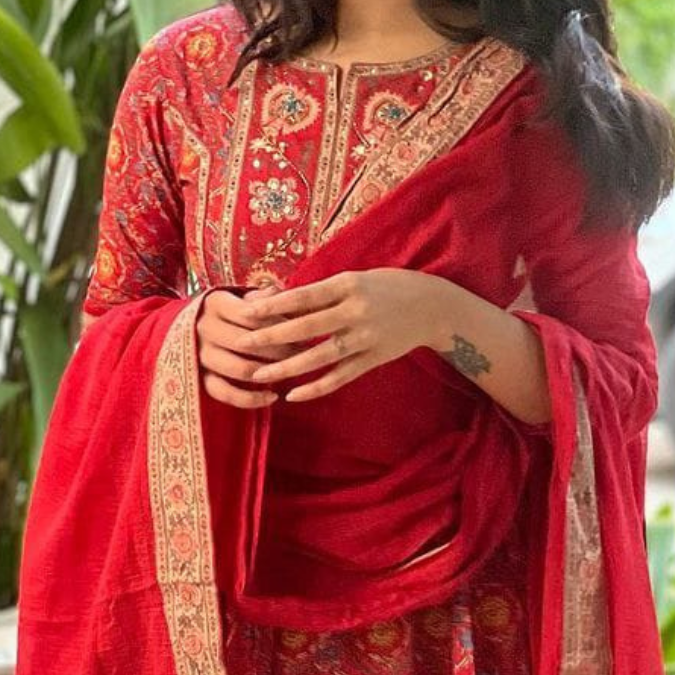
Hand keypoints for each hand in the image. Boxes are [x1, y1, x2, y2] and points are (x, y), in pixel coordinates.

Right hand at [195, 288, 289, 410]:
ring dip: (268, 373)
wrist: (209, 326)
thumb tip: (277, 293)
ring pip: (238, 369)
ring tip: (289, 371)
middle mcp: (202, 328)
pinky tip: (273, 397)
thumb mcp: (249, 297)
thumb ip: (264, 297)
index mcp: (214, 302)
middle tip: (302, 352)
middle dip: (277, 350)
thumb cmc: (239, 310)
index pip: (248, 314)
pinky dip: (250, 399)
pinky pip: (225, 393)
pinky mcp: (201, 379)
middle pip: (245, 342)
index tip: (300, 328)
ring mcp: (200, 355)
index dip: (276, 322)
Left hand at [231, 269, 445, 403]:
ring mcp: (366, 337)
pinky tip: (295, 396)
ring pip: (321, 356)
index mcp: (348, 285)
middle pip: (307, 327)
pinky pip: (341, 376)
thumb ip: (323, 290)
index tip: (246, 312)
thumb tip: (281, 297)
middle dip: (272, 337)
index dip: (274, 306)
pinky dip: (317, 387)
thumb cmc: (386, 286)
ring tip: (260, 375)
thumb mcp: (356, 278)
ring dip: (289, 368)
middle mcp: (356, 311)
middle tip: (243, 345)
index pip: (304, 297)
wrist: (431, 305)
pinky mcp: (374, 358)